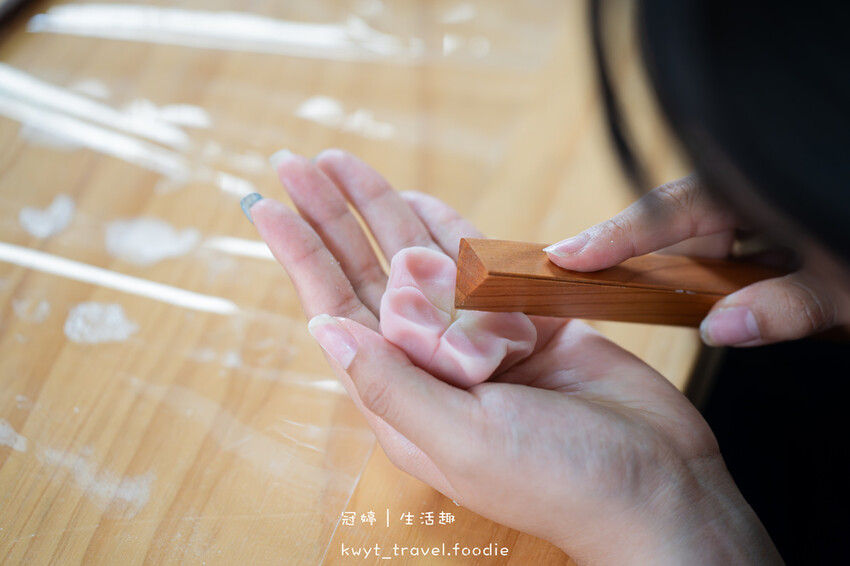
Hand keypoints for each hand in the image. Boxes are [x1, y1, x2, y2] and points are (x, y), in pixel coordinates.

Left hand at [247, 150, 780, 563]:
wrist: (655, 485)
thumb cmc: (556, 481)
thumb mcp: (462, 439)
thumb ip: (391, 385)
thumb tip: (323, 329)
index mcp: (403, 394)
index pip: (337, 311)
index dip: (302, 256)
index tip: (269, 205)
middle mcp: (433, 361)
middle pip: (369, 274)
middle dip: (333, 218)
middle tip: (298, 163)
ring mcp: (480, 337)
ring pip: (422, 258)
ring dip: (384, 210)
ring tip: (344, 164)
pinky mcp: (526, 320)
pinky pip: (481, 262)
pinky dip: (451, 229)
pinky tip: (419, 199)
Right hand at [544, 175, 849, 345]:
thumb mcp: (848, 286)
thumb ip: (786, 306)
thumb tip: (714, 331)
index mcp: (762, 187)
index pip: (672, 209)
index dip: (614, 236)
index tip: (565, 256)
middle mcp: (756, 190)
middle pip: (679, 221)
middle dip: (639, 256)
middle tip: (585, 284)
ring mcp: (765, 206)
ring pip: (705, 237)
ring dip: (685, 273)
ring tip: (646, 300)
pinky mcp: (777, 225)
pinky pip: (731, 245)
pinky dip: (718, 274)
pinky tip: (721, 296)